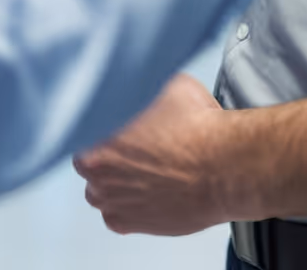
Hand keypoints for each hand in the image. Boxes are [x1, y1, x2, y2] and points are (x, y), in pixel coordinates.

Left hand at [73, 74, 238, 236]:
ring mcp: (108, 197)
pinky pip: (114, 215)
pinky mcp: (126, 222)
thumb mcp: (167, 83)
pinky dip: (126, 207)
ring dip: (114, 182)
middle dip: (108, 154)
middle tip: (136, 149)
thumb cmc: (198, 128)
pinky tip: (146, 193)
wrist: (223, 169)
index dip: (103, 123)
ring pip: (99, 189)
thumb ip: (141, 88)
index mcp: (94, 128)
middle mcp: (94, 167)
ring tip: (143, 174)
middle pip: (89, 159)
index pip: (83, 124)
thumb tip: (140, 83)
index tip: (121, 125)